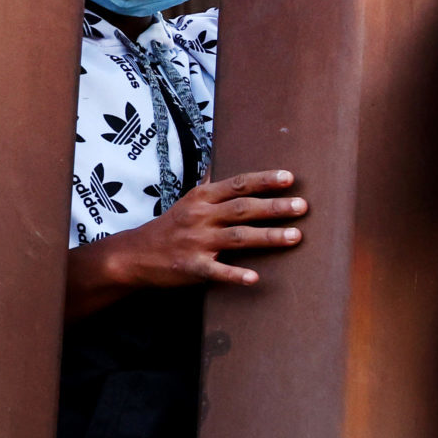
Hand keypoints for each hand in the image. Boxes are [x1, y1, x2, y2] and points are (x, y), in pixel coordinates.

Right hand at [100, 169, 305, 289]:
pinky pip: (216, 270)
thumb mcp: (188, 200)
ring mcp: (196, 242)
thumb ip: (209, 184)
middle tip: (303, 206)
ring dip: (268, 237)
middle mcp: (200, 217)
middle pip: (243, 209)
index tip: (290, 177)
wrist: (133, 255)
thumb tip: (220, 159)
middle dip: (274, 207)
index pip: (237, 184)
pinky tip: (255, 278)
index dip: (264, 180)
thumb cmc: (170, 226)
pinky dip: (235, 274)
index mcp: (202, 198)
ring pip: (238, 237)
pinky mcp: (191, 266)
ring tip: (296, 237)